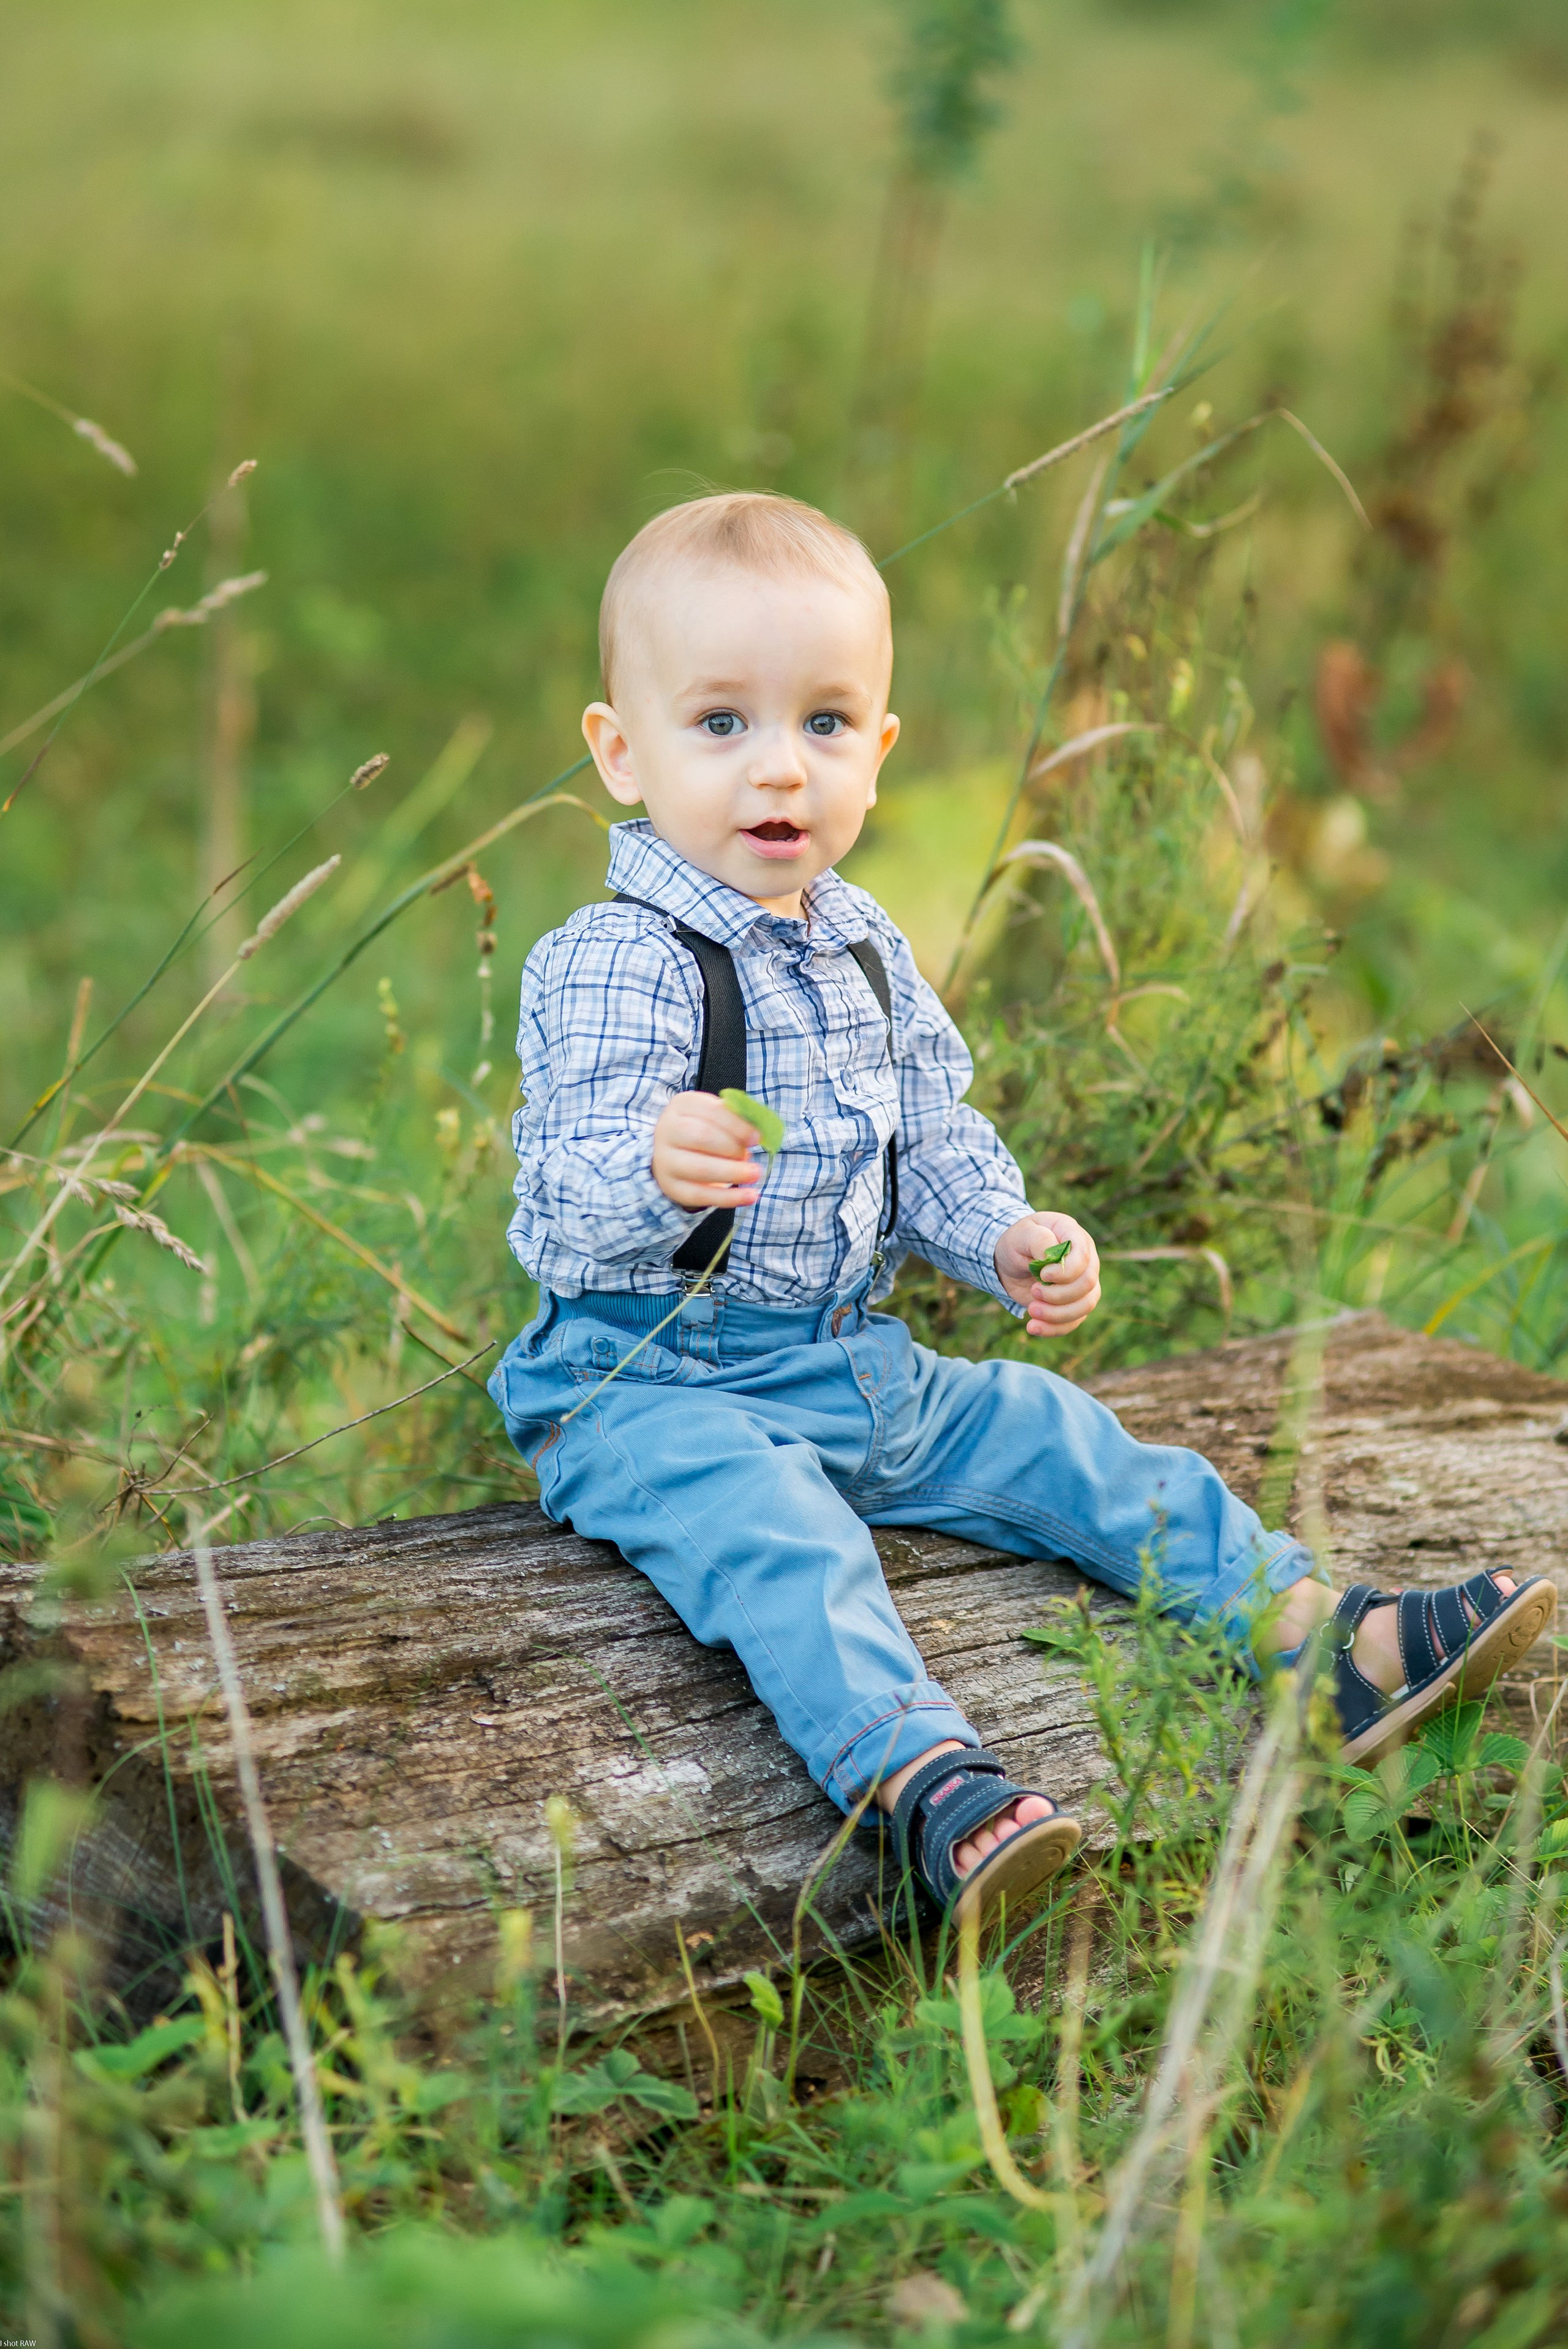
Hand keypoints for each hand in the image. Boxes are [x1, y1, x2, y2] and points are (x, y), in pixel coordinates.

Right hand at [651, 1090, 764, 1210]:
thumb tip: (758, 1133)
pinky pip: (701, 1195)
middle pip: (702, 1137)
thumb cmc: (702, 1129)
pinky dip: (729, 1198)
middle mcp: (667, 1130)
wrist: (672, 1152)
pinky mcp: (672, 1187)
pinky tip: (749, 1196)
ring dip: (733, 1172)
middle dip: (732, 1148)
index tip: (756, 1138)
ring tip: (755, 1175)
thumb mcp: (716, 1116)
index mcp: (682, 1106)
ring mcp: (666, 1160)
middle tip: (749, 1155)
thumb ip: (735, 1119)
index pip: (711, 1111)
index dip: (737, 1125)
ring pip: (700, 1168)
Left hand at [994, 1211, 1100, 1337]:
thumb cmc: (1018, 1241)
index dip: (1066, 1272)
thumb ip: (1040, 1240)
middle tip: (1033, 1291)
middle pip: (1088, 1284)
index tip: (1042, 1275)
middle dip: (1059, 1294)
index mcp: (1075, 1237)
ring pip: (1085, 1306)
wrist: (1008, 1261)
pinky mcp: (1071, 1304)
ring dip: (1057, 1314)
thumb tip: (1053, 1260)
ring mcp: (1081, 1284)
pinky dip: (1054, 1328)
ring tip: (1031, 1310)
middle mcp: (1085, 1261)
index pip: (1083, 1258)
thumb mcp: (1023, 1234)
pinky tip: (1033, 1327)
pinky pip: (1073, 1322)